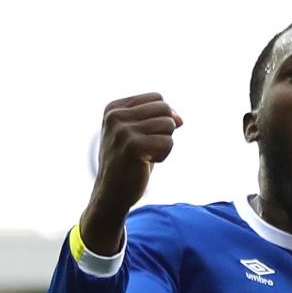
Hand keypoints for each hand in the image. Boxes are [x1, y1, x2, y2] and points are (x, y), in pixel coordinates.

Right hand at [81, 93, 181, 253]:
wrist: (111, 194)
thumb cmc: (128, 164)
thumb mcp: (138, 135)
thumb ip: (157, 120)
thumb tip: (180, 119)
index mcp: (114, 108)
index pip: (157, 98)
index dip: (161, 118)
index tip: (145, 136)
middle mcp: (115, 116)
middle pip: (164, 108)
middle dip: (165, 130)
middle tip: (147, 148)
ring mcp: (122, 130)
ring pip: (169, 125)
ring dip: (164, 144)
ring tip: (145, 156)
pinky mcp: (133, 146)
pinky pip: (168, 142)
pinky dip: (163, 156)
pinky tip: (146, 164)